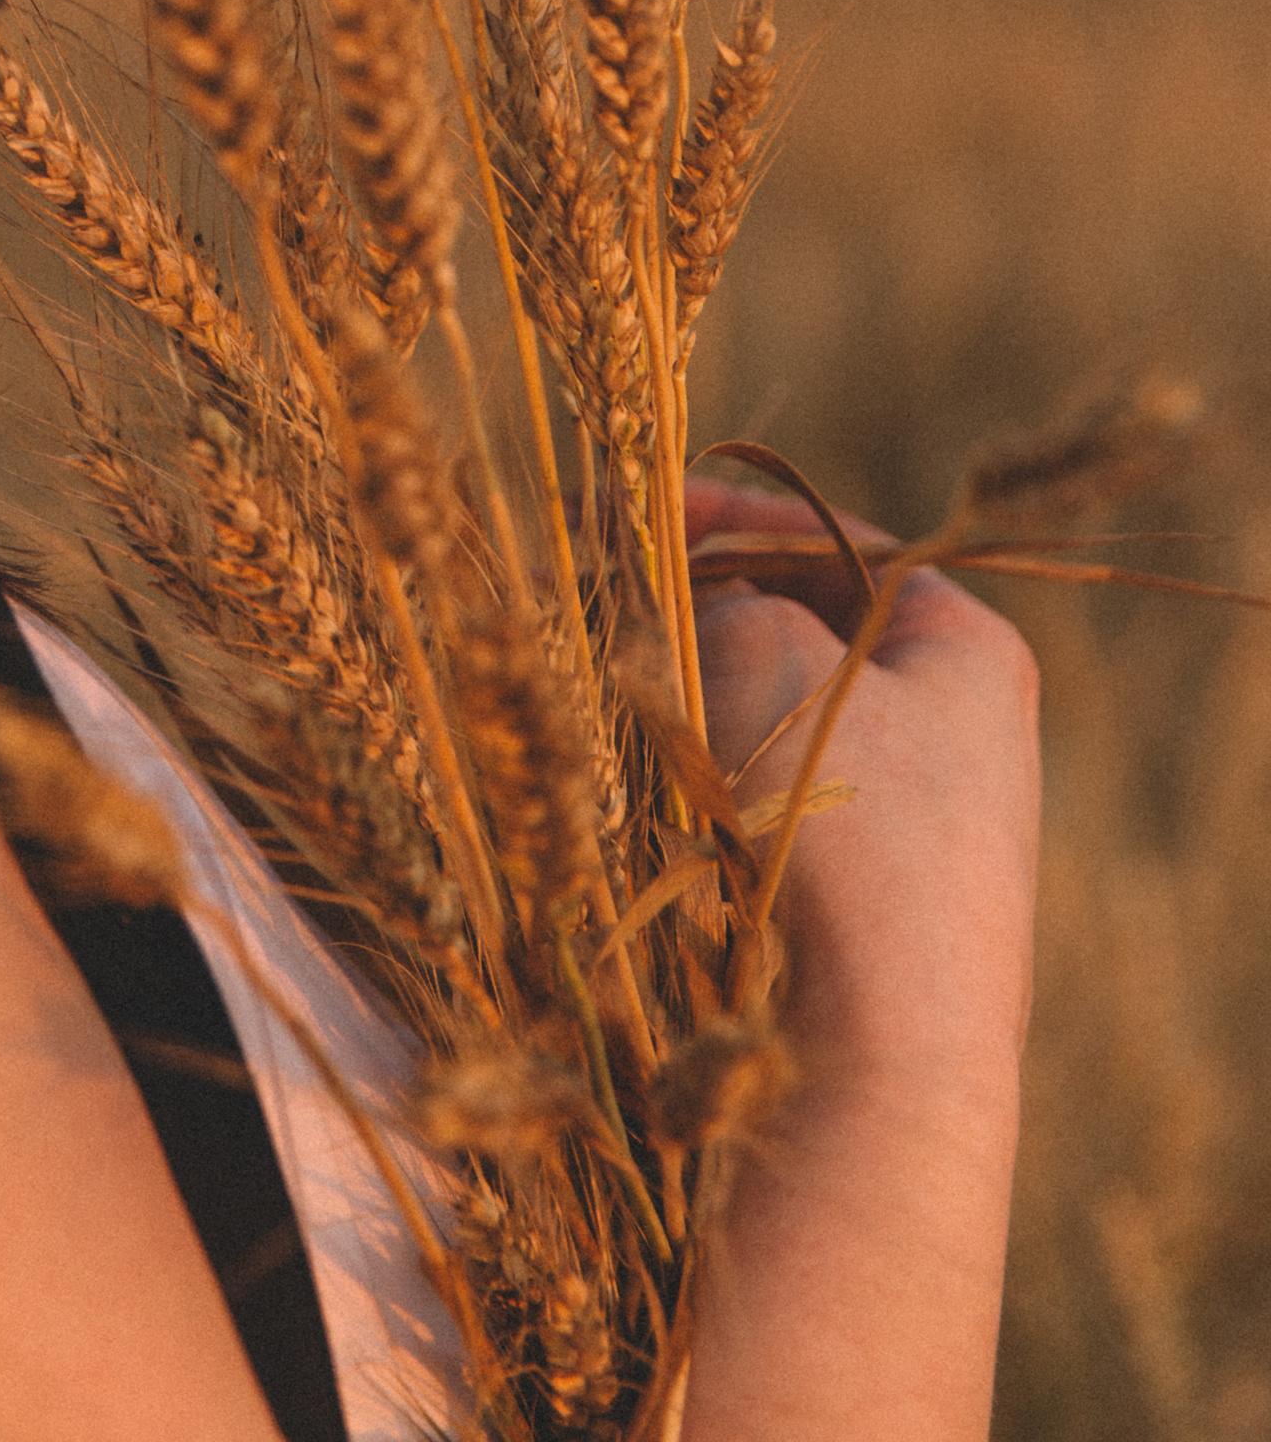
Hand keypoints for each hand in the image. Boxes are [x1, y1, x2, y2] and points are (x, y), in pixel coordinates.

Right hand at [679, 479, 1041, 1441]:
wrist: (875, 1059)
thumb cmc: (841, 822)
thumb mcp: (768, 651)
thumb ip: (723, 595)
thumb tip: (686, 598)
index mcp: (969, 650)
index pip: (836, 539)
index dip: (731, 516)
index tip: (636, 508)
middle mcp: (959, 735)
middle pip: (803, 632)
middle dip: (699, 613)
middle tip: (600, 598)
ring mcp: (916, 834)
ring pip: (769, 727)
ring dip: (687, 703)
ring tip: (599, 690)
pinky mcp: (861, 916)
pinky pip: (763, 814)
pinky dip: (699, 788)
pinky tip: (635, 788)